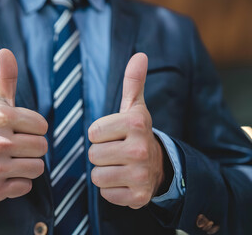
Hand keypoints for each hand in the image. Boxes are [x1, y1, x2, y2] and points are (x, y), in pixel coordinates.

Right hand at [0, 49, 47, 201]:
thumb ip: (6, 78)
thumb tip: (5, 50)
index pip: (42, 126)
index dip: (34, 129)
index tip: (18, 130)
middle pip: (42, 147)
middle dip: (33, 148)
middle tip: (15, 148)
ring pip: (38, 167)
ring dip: (29, 166)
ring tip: (12, 161)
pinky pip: (27, 186)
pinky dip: (20, 183)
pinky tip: (7, 176)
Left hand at [88, 53, 164, 208]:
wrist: (159, 166)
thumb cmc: (137, 134)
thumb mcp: (135, 108)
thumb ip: (133, 82)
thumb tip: (140, 55)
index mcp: (136, 124)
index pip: (93, 133)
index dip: (100, 135)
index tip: (115, 135)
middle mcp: (140, 149)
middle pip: (93, 155)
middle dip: (101, 154)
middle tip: (117, 152)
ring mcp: (141, 175)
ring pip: (97, 176)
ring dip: (104, 172)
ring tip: (119, 166)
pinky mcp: (138, 197)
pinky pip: (106, 194)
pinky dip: (111, 190)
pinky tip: (124, 181)